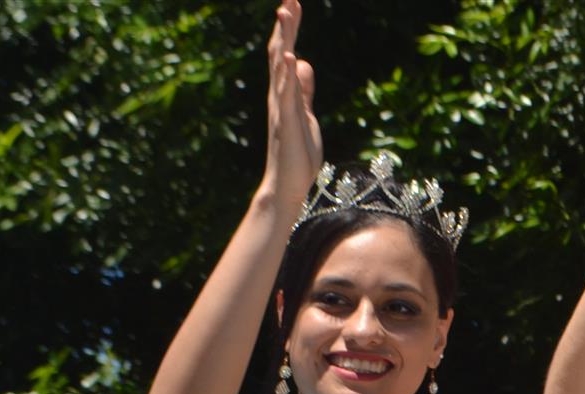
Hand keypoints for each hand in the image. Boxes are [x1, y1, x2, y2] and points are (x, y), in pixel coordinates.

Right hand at [263, 1, 323, 212]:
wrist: (287, 184)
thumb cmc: (297, 154)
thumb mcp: (306, 114)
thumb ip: (303, 90)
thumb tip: (302, 64)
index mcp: (285, 93)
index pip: (284, 53)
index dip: (289, 29)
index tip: (293, 3)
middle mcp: (279, 96)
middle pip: (278, 52)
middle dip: (285, 26)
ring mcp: (281, 108)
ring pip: (279, 68)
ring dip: (283, 40)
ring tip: (285, 13)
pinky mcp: (288, 122)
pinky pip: (286, 94)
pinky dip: (285, 74)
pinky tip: (288, 54)